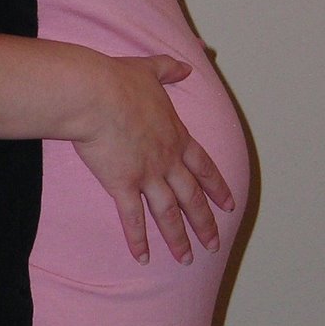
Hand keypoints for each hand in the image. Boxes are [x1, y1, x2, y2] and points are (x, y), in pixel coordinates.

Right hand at [72, 54, 233, 264]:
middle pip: (192, 197)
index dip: (217, 188)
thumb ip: (169, 70)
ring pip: (168, 213)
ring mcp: (147, 175)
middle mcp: (167, 160)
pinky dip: (139, 240)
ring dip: (179, 238)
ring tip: (187, 259)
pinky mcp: (122, 185)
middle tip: (214, 245)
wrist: (95, 94)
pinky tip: (144, 258)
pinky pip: (133, 219)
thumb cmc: (118, 80)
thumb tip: (186, 66)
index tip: (229, 205)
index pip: (203, 167)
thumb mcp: (149, 70)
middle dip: (204, 223)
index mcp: (176, 136)